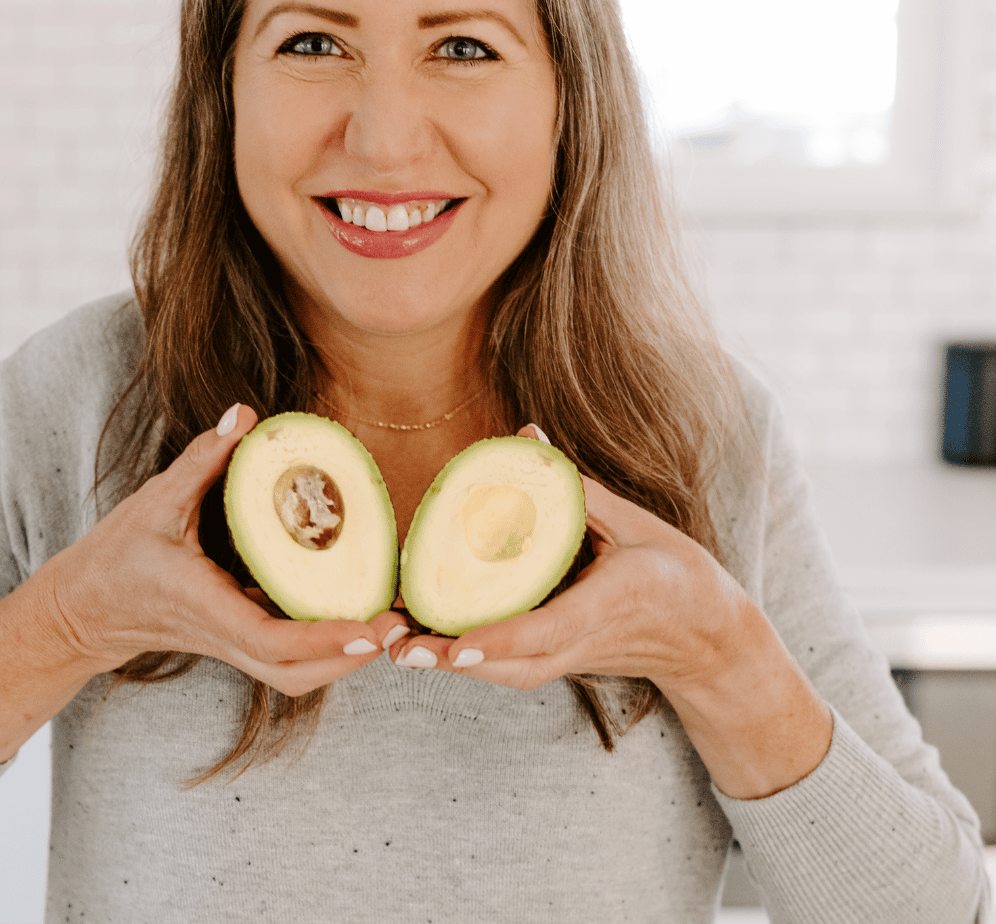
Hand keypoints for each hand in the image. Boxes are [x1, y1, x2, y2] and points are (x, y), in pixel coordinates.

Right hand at [40, 404, 407, 697]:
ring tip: (388, 625)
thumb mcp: (155, 500)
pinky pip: (287, 659)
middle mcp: (224, 635)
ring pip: (295, 675)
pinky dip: (324, 647)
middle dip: (349, 657)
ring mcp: (231, 645)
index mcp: (206, 606)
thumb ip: (203, 457)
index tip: (369, 626)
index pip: (272, 643)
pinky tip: (355, 614)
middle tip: (398, 627)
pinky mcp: (236, 640)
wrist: (82, 611)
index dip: (324, 638)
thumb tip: (245, 413)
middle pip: (296, 674)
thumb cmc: (116, 556)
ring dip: (343, 658)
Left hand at [387, 423, 750, 692]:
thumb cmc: (676, 572)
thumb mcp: (637, 522)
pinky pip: (512, 668)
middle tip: (398, 647)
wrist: (709, 637)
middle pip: (514, 665)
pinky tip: (427, 640)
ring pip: (508, 674)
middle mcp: (586, 642)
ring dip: (452, 665)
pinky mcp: (562, 662)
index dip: (501, 638)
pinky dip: (470, 659)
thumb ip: (574, 484)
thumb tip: (526, 432)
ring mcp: (573, 660)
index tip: (455, 644)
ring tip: (398, 646)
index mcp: (611, 603)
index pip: (550, 628)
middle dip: (455, 660)